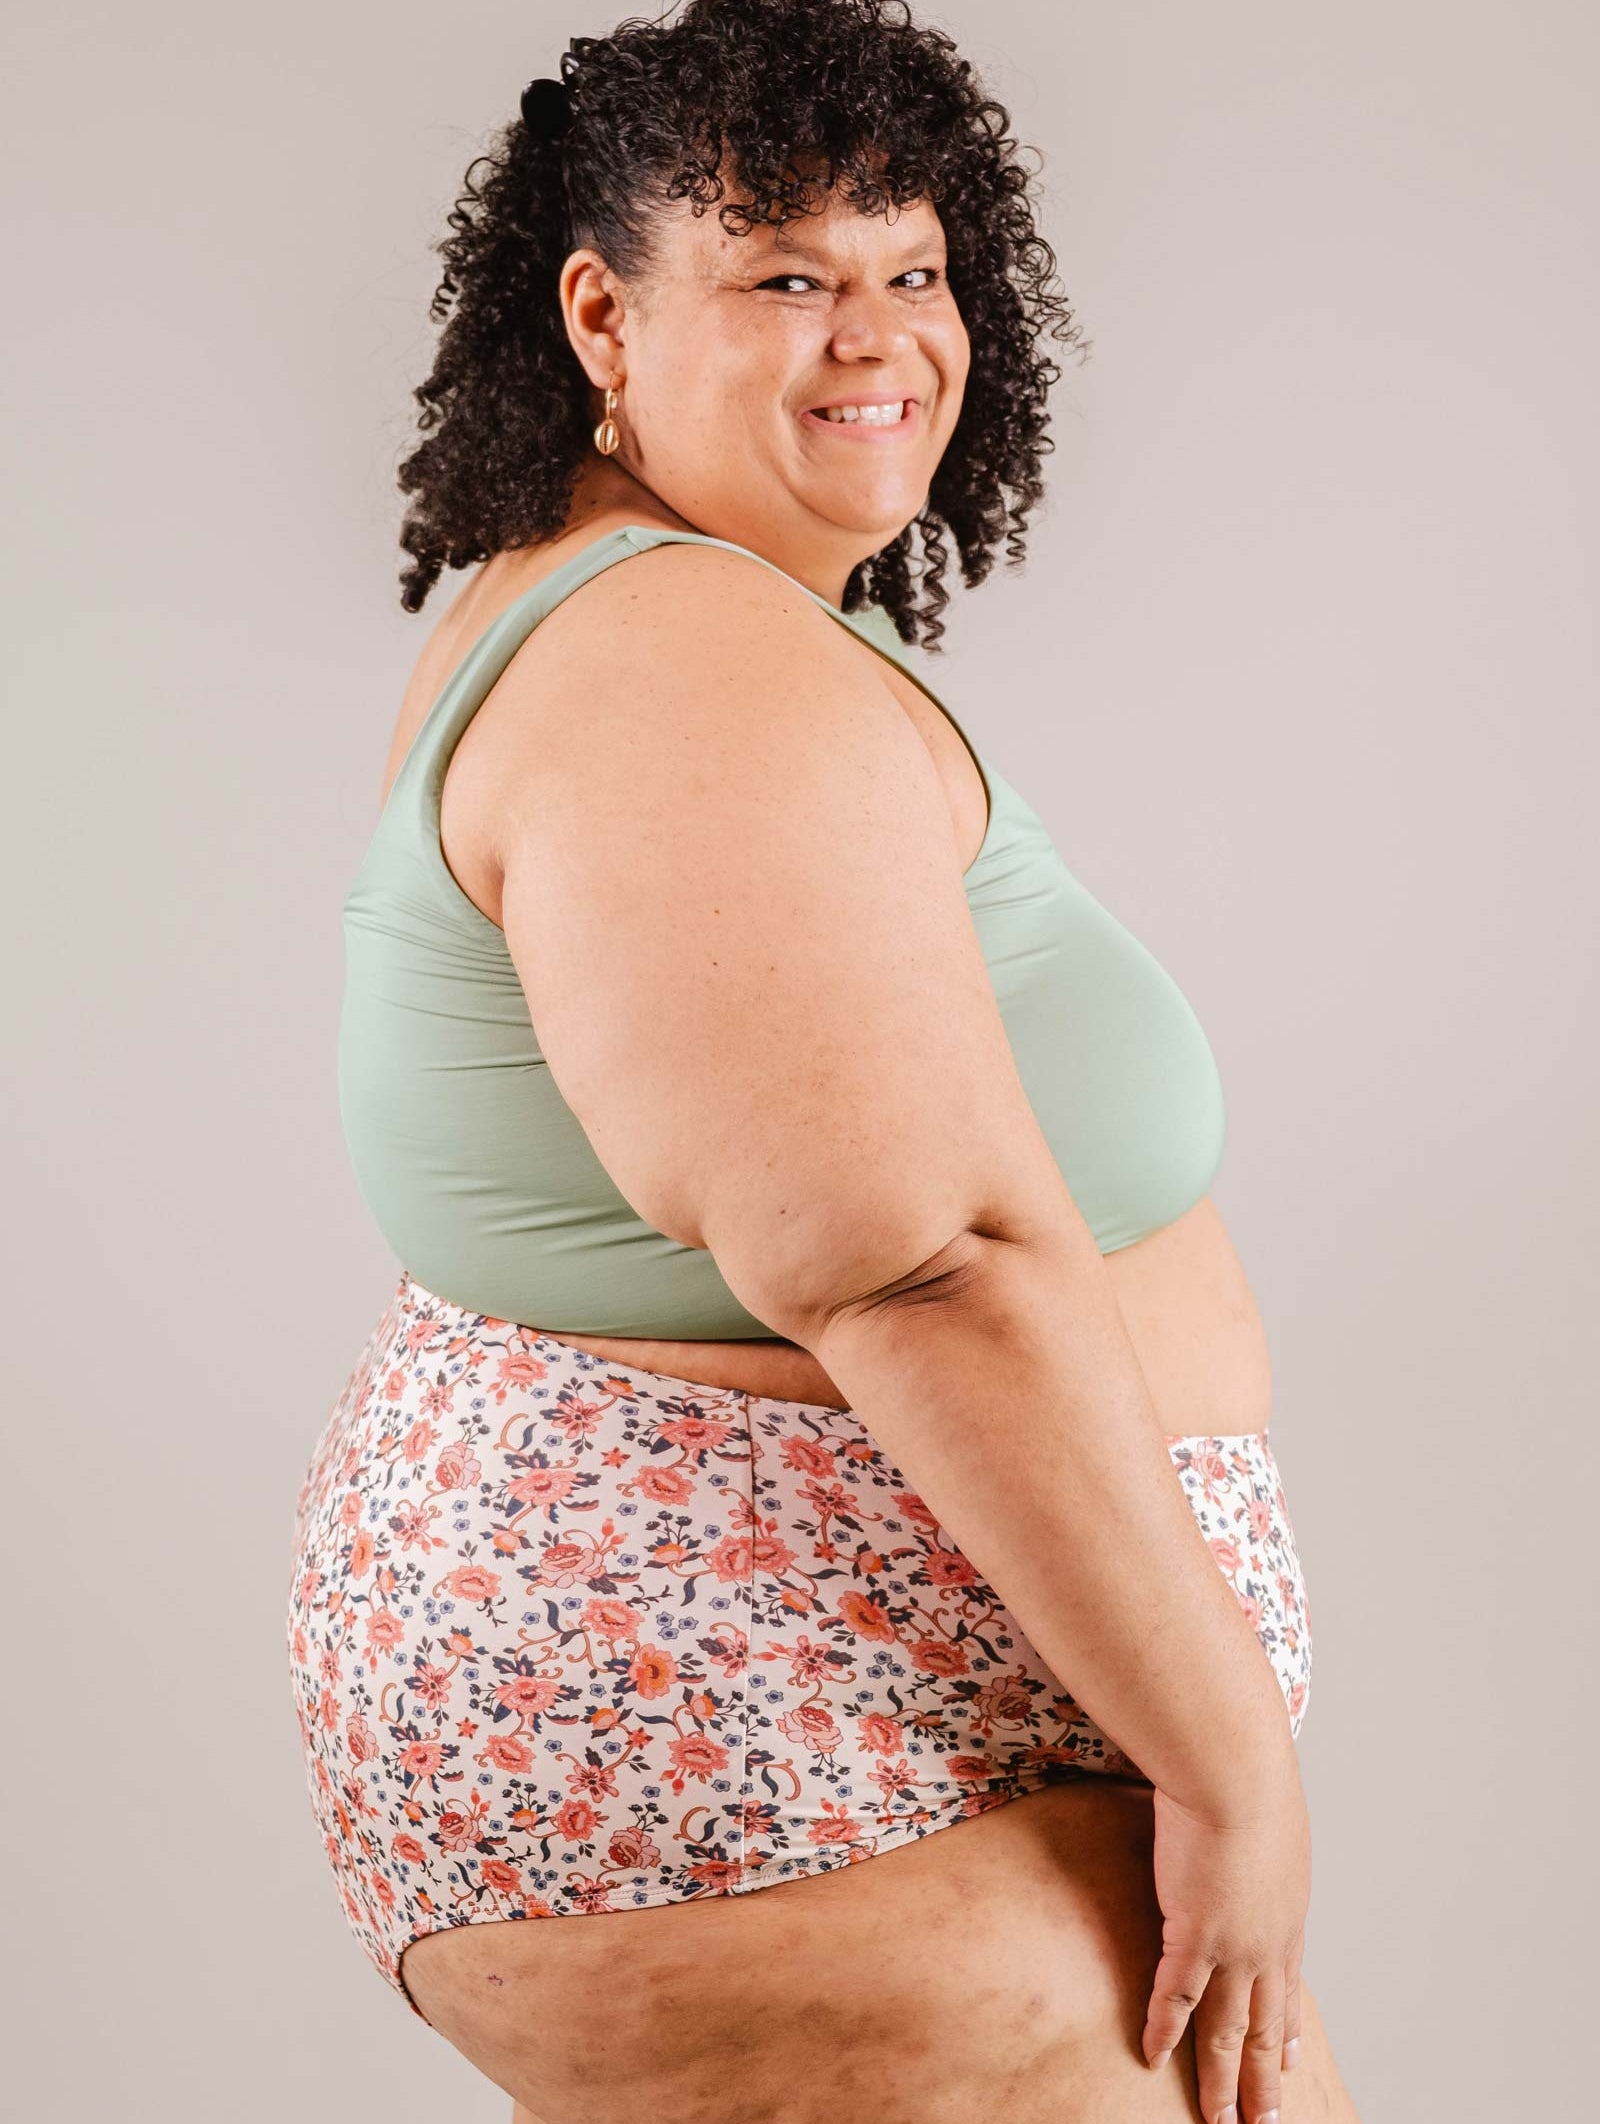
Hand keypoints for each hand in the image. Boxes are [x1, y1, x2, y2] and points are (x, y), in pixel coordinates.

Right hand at [1141, 1760, 1310, 2123]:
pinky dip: (1164, 2032)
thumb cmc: (1248, 1773)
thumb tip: (1249, 1827)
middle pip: (1265, 2024)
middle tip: (1265, 2121)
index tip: (1290, 2060)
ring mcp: (1232, 1945)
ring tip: (1220, 2120)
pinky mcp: (1192, 1936)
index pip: (1289, 1985)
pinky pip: (1174, 1998)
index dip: (1287, 2027)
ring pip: (1226, 2029)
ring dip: (1222, 2080)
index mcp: (1288, 1913)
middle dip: (1264, 2078)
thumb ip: (1259, 1838)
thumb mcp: (1267, 1813)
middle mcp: (1268, 1941)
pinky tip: (1152, 2058)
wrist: (1234, 1771)